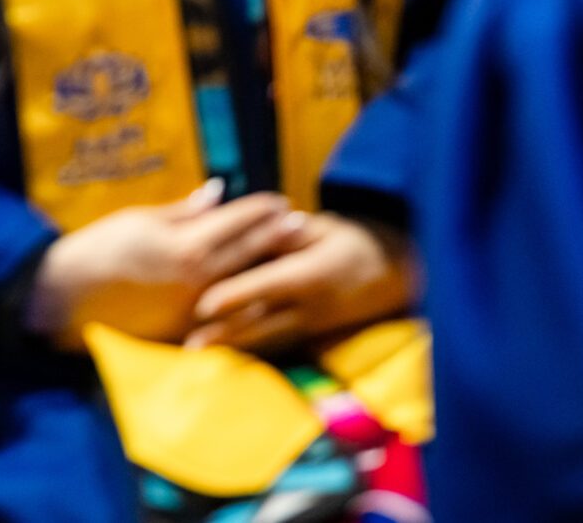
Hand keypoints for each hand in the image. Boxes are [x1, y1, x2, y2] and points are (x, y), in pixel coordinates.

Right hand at [25, 181, 310, 348]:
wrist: (70, 297)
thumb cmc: (101, 248)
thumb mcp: (141, 219)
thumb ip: (184, 211)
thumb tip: (217, 193)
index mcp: (188, 244)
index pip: (236, 221)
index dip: (260, 208)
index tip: (279, 200)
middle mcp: (199, 278)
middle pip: (250, 253)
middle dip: (277, 235)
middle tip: (301, 223)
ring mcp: (196, 309)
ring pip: (247, 288)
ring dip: (271, 269)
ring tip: (291, 257)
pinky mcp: (188, 331)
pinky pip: (228, 317)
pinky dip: (248, 305)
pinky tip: (263, 297)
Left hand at [183, 213, 416, 355]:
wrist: (392, 274)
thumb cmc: (350, 241)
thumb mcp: (324, 228)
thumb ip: (289, 234)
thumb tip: (259, 228)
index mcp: (311, 275)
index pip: (267, 286)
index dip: (235, 295)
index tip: (205, 304)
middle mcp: (309, 306)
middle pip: (260, 321)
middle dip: (224, 334)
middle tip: (189, 345)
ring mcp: (309, 324)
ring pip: (265, 338)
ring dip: (231, 346)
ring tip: (197, 353)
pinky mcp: (308, 333)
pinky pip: (275, 342)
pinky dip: (249, 348)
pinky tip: (224, 354)